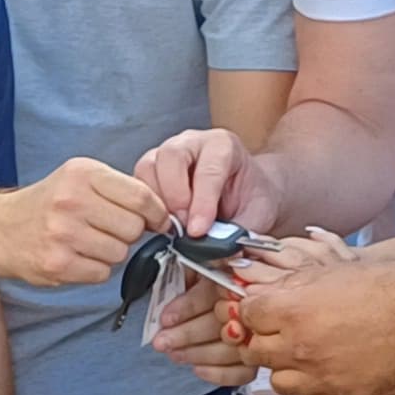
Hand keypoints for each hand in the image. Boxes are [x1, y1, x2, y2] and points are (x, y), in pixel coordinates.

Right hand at [0, 158, 164, 287]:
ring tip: (88, 242)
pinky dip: (95, 269)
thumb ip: (120, 190)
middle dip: (129, 233)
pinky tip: (77, 256)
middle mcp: (72, 201)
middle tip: (108, 230)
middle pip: (133, 228)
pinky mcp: (58, 264)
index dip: (158, 213)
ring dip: (111, 252)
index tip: (159, 220)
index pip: (141, 197)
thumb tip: (164, 214)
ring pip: (120, 253)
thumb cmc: (48, 204)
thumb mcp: (79, 179)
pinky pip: (102, 274)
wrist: (1, 229)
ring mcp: (63, 234)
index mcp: (82, 174)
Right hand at [131, 126, 279, 234]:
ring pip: (147, 167)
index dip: (202, 204)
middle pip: (170, 157)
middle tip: (183, 227)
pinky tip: (162, 223)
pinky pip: (137, 184)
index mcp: (223, 146)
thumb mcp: (256, 217)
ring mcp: (168, 153)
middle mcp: (192, 143)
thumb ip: (236, 233)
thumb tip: (213, 252)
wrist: (248, 194)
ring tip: (172, 227)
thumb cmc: (252, 200)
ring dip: (156, 202)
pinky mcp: (151, 170)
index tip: (198, 231)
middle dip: (174, 197)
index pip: (207, 170)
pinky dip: (145, 207)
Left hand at [145, 268, 257, 385]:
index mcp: (236, 276)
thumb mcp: (202, 266)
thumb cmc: (217, 278)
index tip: (166, 318)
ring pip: (229, 349)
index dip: (187, 306)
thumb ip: (192, 272)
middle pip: (218, 323)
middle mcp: (251, 304)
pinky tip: (198, 369)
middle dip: (186, 335)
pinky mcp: (259, 356)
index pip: (211, 292)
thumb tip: (176, 282)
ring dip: (197, 354)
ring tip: (175, 354)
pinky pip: (243, 372)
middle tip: (162, 341)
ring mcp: (258, 333)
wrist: (248, 291)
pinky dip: (219, 374)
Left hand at [221, 248, 394, 394]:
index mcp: (292, 311)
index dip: (252, 311)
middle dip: (264, 340)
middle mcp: (300, 347)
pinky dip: (312, 388)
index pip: (246, 316)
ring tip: (302, 355)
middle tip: (280, 333)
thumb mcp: (330, 272)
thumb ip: (290, 286)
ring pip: (278, 382)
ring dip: (285, 369)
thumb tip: (265, 292)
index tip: (261, 311)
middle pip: (256, 351)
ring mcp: (320, 376)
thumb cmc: (384, 287)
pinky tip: (324, 372)